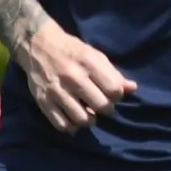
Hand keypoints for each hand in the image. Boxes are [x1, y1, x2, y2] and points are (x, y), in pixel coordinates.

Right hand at [17, 20, 136, 133]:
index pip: (114, 90)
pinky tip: (73, 118)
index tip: (111, 93)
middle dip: (106, 108)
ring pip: (82, 119)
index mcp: (89, 63)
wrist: (37, 44)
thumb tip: (132, 89)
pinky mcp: (43, 101)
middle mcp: (73, 77)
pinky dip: (71, 126)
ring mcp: (57, 91)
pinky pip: (62, 125)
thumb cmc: (72, 50)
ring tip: (88, 113)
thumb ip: (113, 73)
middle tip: (101, 104)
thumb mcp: (95, 55)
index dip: (117, 95)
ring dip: (89, 119)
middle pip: (101, 106)